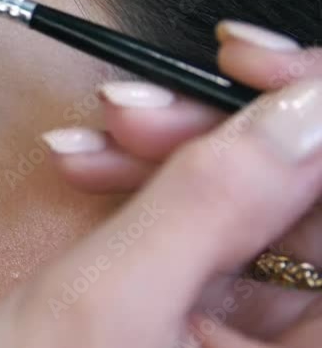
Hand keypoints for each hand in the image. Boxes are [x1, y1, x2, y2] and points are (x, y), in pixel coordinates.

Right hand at [0, 21, 321, 347]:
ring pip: (258, 204)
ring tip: (97, 138)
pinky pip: (209, 227)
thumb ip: (209, 203)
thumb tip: (305, 109)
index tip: (255, 71)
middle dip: (224, 133)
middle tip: (145, 104)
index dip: (320, 120)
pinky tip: (93, 166)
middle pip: (311, 201)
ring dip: (174, 152)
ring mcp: (260, 339)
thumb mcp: (106, 308)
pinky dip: (150, 184)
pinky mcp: (213, 319)